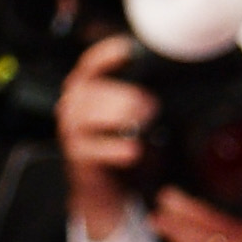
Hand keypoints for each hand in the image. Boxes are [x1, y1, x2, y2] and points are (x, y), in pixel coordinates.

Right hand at [55, 31, 154, 237]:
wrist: (107, 192)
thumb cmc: (122, 150)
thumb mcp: (131, 120)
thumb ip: (140, 101)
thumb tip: (168, 85)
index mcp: (86, 92)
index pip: (91, 65)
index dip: (107, 55)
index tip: (129, 49)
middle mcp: (74, 107)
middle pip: (92, 90)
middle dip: (123, 94)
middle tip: (150, 104)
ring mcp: (72, 132)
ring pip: (90, 114)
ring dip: (119, 115)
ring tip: (143, 119)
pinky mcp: (79, 158)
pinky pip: (94, 149)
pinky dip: (116, 149)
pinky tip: (134, 150)